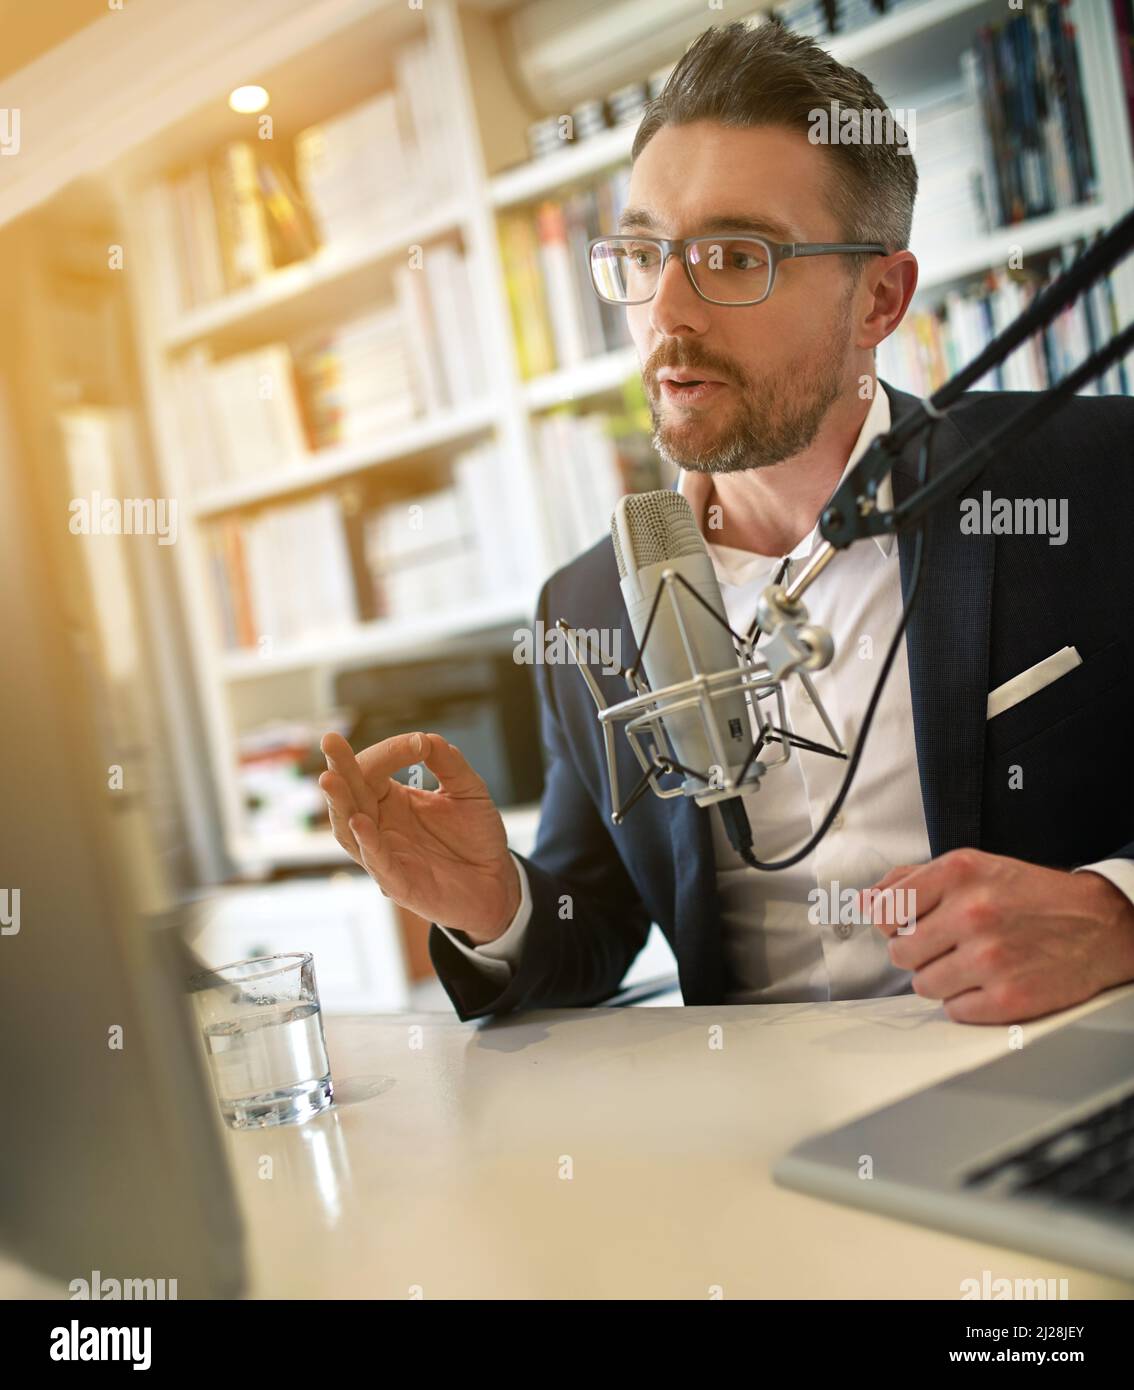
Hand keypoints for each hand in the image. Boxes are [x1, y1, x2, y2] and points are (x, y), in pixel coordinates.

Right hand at [318, 730, 520, 943]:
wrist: (497, 880)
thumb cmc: (475, 836)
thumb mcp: (468, 789)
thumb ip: (448, 763)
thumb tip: (426, 738)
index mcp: (391, 800)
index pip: (373, 769)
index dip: (390, 752)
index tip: (419, 743)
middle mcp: (380, 825)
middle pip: (350, 794)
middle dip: (340, 768)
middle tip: (330, 739)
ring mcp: (385, 855)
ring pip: (349, 829)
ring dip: (340, 804)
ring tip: (329, 778)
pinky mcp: (398, 884)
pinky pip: (377, 862)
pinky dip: (366, 843)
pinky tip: (360, 821)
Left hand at [862, 848, 1133, 1023]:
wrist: (1100, 924)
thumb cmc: (1032, 896)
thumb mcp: (973, 867)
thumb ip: (912, 880)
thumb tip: (867, 900)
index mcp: (959, 874)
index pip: (885, 909)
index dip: (890, 923)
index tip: (903, 925)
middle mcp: (972, 913)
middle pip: (900, 952)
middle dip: (919, 952)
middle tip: (947, 945)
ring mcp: (990, 958)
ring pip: (924, 985)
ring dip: (942, 979)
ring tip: (971, 963)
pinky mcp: (1008, 998)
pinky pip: (954, 1011)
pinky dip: (967, 1003)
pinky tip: (989, 982)